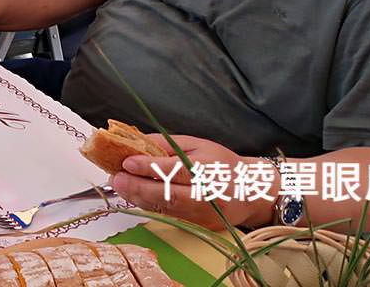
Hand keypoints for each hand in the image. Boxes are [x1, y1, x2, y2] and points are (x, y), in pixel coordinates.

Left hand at [112, 134, 272, 230]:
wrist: (252, 192)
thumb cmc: (224, 164)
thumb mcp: (198, 144)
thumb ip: (167, 144)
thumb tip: (136, 142)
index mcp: (208, 172)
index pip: (176, 171)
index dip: (150, 167)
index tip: (128, 162)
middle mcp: (206, 197)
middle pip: (168, 195)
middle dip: (137, 187)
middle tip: (116, 178)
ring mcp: (202, 215)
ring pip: (164, 208)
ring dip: (138, 197)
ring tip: (120, 184)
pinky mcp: (198, 226)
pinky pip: (168, 215)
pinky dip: (148, 205)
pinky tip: (135, 194)